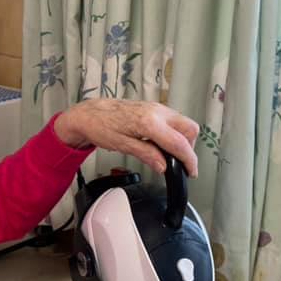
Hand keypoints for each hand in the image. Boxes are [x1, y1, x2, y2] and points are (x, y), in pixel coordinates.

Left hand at [53, 100, 199, 177]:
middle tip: (179, 163)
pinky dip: (174, 134)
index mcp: (149, 122)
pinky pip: (173, 121)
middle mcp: (157, 112)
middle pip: (190, 129)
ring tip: (169, 155)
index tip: (190, 172)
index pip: (179, 143)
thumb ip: (147, 155)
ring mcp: (157, 108)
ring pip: (183, 124)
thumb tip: (163, 166)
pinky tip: (161, 144)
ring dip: (182, 141)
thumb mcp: (123, 146)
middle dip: (189, 148)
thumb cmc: (101, 127)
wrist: (90, 113)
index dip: (189, 160)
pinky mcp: (154, 108)